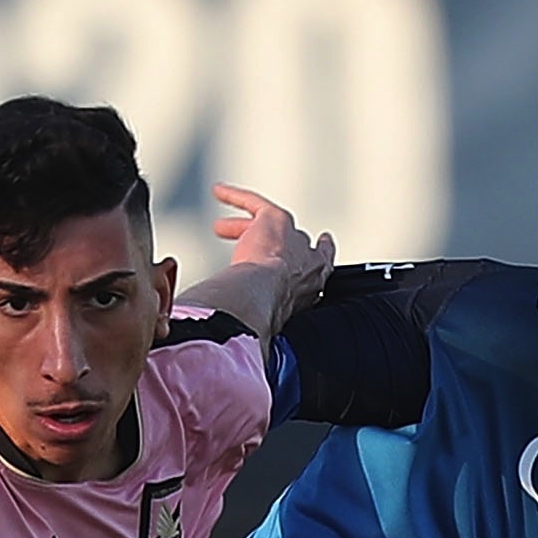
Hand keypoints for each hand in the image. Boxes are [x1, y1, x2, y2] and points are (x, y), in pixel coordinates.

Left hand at [209, 181, 333, 319]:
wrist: (266, 294)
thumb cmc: (271, 310)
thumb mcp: (275, 319)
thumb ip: (270, 322)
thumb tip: (256, 345)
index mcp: (313, 281)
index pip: (318, 265)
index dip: (312, 258)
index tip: (313, 251)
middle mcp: (307, 255)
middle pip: (290, 244)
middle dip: (272, 245)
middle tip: (253, 248)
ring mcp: (291, 234)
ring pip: (269, 225)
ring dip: (246, 226)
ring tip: (222, 228)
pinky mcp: (274, 219)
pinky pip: (255, 203)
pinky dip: (236, 196)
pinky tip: (219, 192)